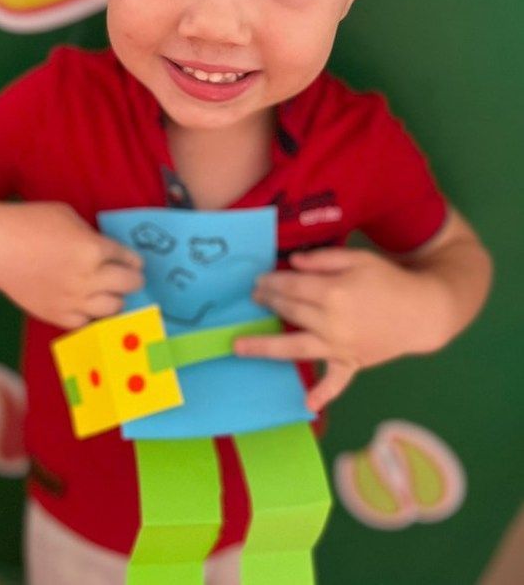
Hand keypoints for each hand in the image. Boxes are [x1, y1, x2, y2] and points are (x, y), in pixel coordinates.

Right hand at [0, 201, 143, 329]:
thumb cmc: (30, 223)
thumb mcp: (68, 216)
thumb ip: (90, 234)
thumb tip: (103, 249)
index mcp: (94, 249)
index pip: (129, 259)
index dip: (134, 260)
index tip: (134, 263)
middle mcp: (89, 278)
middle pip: (128, 285)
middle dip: (134, 280)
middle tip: (131, 278)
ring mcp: (73, 300)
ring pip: (112, 308)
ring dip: (116, 299)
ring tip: (111, 294)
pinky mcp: (56, 315)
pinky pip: (86, 323)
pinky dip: (90, 315)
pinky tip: (87, 307)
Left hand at [234, 247, 446, 412]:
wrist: (423, 311)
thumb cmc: (389, 280)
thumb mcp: (358, 258)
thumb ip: (323, 259)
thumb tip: (293, 264)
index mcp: (334, 292)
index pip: (292, 286)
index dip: (272, 281)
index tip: (258, 279)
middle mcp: (333, 322)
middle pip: (290, 311)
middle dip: (268, 302)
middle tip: (252, 297)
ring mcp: (341, 346)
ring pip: (297, 347)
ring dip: (266, 346)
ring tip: (239, 347)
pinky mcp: (353, 363)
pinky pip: (337, 381)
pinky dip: (323, 394)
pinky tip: (307, 405)